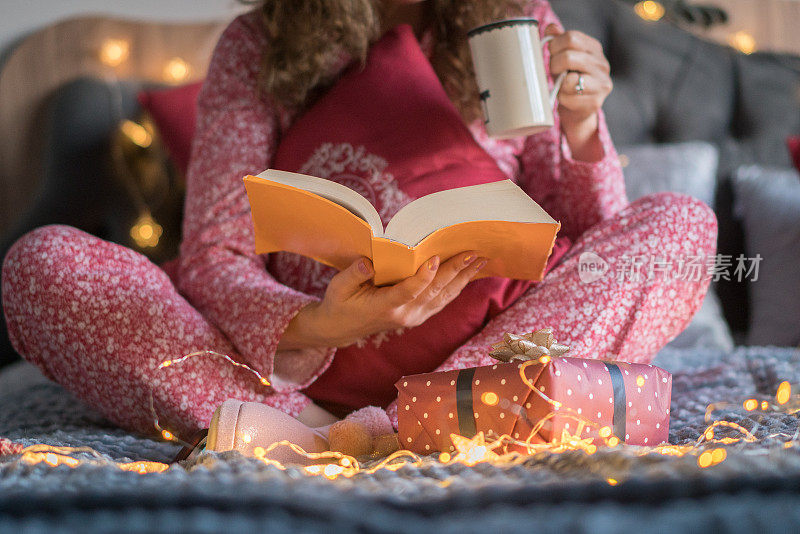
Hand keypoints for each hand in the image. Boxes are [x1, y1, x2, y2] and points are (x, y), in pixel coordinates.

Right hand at [278, 252, 486, 349]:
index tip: (435, 258)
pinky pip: (442, 301)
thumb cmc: (339, 302)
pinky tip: (469, 274)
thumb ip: (354, 274)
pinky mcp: (419, 317)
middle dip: (455, 270)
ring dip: (463, 278)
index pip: (408, 291)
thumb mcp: (338, 287)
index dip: (423, 276)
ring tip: (480, 260)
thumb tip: (368, 262)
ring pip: (443, 297)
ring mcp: (414, 318)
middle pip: (434, 291)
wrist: (341, 328)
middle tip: (472, 252)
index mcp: (384, 307)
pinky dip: (457, 286)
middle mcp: (404, 315)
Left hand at [545, 24, 612, 159]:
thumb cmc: (568, 81)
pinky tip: (565, 97)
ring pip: (569, 79)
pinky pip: (568, 97)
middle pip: (569, 56)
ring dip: (558, 82)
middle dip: (554, 64)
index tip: (551, 53)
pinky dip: (561, 97)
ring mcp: (602, 83)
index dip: (555, 45)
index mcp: (594, 48)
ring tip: (560, 84)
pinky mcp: (595, 102)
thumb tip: (550, 28)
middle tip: (552, 71)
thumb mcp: (563, 59)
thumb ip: (558, 42)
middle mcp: (602, 64)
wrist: (578, 110)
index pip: (571, 37)